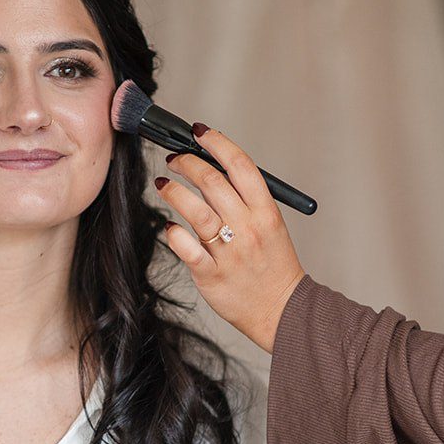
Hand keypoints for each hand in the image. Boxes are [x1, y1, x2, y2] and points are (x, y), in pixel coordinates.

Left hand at [154, 126, 306, 352]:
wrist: (281, 311)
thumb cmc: (272, 265)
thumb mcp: (270, 226)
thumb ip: (245, 200)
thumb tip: (212, 168)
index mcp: (266, 212)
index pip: (240, 165)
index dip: (217, 143)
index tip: (199, 133)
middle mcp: (248, 228)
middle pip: (212, 182)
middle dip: (187, 163)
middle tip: (174, 160)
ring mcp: (230, 253)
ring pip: (195, 211)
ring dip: (173, 191)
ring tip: (162, 184)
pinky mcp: (212, 276)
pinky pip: (186, 247)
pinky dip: (174, 233)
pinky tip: (170, 226)